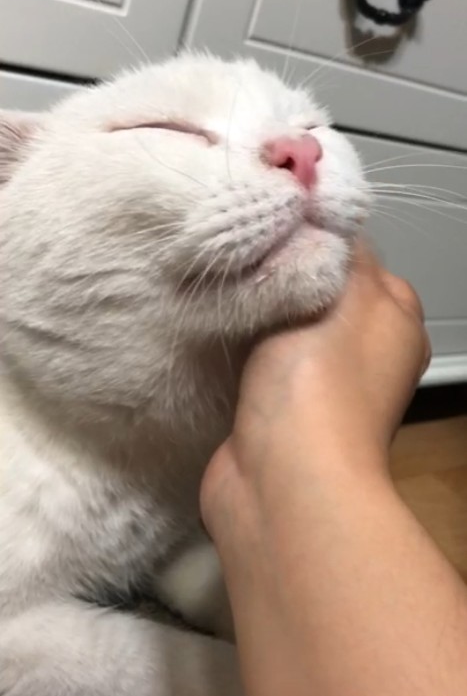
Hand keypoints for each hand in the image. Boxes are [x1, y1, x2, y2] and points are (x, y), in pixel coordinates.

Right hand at [202, 244, 430, 542]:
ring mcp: (322, 386)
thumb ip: (339, 245)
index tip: (269, 218)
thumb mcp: (345, 288)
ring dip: (255, 312)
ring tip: (221, 290)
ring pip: (283, 324)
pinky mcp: (279, 412)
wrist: (280, 479)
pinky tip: (215, 332)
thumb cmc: (319, 378)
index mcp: (396, 319)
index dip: (314, 231)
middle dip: (279, 272)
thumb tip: (324, 216)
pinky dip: (239, 348)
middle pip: (317, 287)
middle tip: (238, 255)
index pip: (356, 254)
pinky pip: (257, 361)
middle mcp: (367, 352)